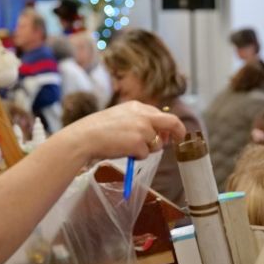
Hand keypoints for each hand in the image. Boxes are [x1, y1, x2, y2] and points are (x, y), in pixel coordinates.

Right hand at [66, 100, 186, 160]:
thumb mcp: (121, 117)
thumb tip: (158, 135)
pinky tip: (122, 151)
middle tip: (179, 140)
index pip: (161, 114)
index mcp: (137, 106)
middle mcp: (143, 115)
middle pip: (171, 123)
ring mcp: (142, 129)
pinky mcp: (139, 143)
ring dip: (147, 149)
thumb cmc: (99, 130)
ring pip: (157, 144)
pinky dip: (136, 156)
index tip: (171, 134)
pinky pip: (145, 155)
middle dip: (178, 132)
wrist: (84, 137)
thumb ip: (139, 122)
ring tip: (127, 147)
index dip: (167, 126)